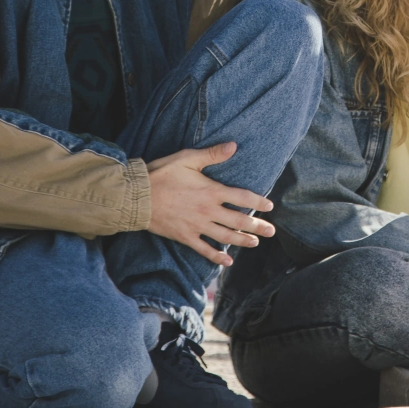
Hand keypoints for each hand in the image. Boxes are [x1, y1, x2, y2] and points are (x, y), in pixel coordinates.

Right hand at [145, 142, 274, 266]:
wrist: (137, 196)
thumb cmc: (162, 174)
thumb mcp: (187, 159)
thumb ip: (212, 155)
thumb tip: (234, 146)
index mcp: (211, 191)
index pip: (242, 198)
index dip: (258, 202)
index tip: (270, 206)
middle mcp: (208, 211)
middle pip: (239, 221)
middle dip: (257, 227)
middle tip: (272, 232)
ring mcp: (197, 226)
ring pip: (225, 237)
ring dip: (242, 240)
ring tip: (255, 243)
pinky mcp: (185, 237)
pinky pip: (204, 249)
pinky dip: (216, 257)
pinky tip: (227, 261)